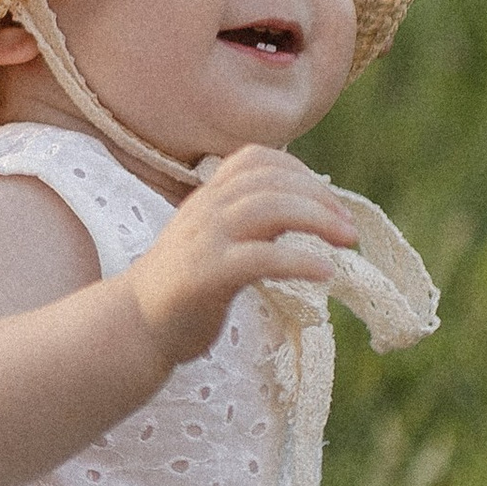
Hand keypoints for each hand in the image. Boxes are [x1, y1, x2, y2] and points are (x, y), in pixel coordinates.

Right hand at [122, 146, 359, 370]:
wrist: (135, 326)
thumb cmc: (184, 287)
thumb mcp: (215, 242)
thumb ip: (250, 222)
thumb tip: (305, 210)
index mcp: (208, 199)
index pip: (256, 160)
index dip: (300, 173)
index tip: (330, 203)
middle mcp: (205, 210)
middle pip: (271, 182)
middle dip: (320, 199)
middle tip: (351, 230)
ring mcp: (204, 240)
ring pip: (267, 208)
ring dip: (316, 219)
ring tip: (346, 242)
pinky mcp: (206, 275)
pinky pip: (260, 257)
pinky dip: (299, 259)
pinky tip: (325, 272)